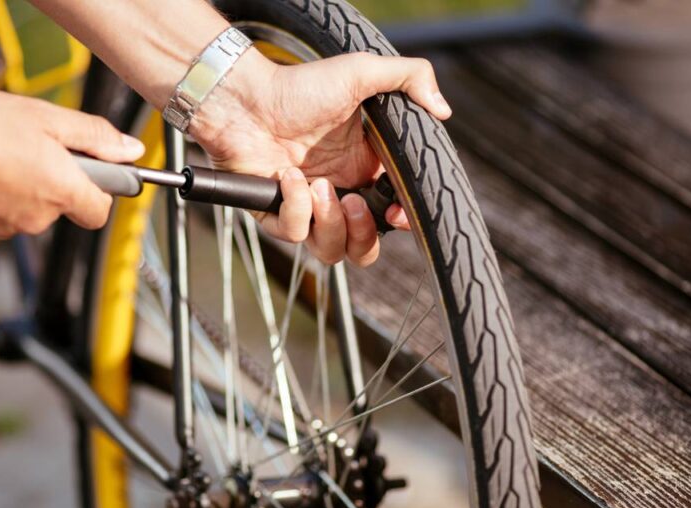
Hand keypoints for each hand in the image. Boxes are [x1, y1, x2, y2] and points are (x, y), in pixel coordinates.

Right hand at [0, 88, 143, 236]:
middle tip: (33, 143)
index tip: (93, 165)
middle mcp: (37, 218)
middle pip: (65, 205)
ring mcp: (6, 227)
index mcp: (61, 191)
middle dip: (57, 178)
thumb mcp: (45, 117)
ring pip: (32, 208)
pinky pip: (3, 210)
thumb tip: (130, 151)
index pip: (100, 210)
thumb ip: (94, 137)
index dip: (100, 186)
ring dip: (25, 183)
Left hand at [191, 50, 451, 265]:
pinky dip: (295, 207)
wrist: (245, 96)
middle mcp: (337, 193)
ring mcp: (305, 207)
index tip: (397, 215)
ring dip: (331, 225)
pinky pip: (293, 234)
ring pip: (330, 251)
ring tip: (320, 187)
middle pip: (362, 247)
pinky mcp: (274, 214)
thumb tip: (445, 110)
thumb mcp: (362, 72)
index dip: (399, 223)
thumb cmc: (299, 85)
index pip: (391, 215)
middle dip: (364, 236)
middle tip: (353, 202)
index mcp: (363, 169)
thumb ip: (410, 79)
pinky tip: (288, 175)